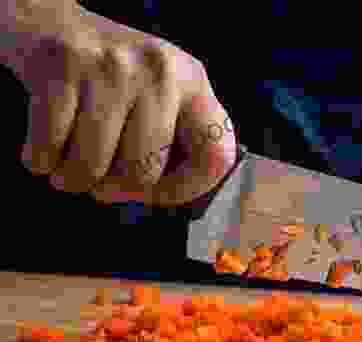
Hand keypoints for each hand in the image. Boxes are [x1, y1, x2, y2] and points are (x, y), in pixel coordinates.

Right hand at [9, 3, 235, 204]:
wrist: (51, 22)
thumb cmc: (110, 75)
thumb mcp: (161, 96)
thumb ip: (177, 141)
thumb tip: (168, 194)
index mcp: (193, 83)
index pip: (215, 157)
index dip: (185, 189)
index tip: (157, 191)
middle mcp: (160, 72)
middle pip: (144, 173)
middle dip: (114, 190)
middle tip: (99, 177)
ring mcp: (112, 67)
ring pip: (93, 168)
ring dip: (72, 178)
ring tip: (69, 160)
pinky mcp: (63, 66)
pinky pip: (50, 148)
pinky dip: (41, 160)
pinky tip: (46, 148)